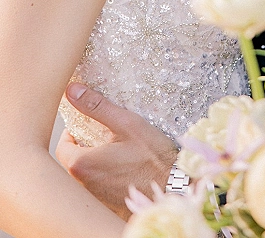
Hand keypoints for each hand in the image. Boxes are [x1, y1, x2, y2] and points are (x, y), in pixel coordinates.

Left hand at [55, 83, 177, 220]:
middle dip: (83, 145)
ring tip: (116, 147)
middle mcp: (84, 185)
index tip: (86, 123)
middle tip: (102, 133)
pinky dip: (105, 172)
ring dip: (95, 159)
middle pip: (73, 160)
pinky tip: (123, 164)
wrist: (172, 186)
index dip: (72, 131)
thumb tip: (73, 90)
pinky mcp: (108, 202)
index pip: (63, 145)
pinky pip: (98, 184)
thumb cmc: (151, 157)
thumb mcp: (125, 123)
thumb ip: (96, 106)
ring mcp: (96, 196)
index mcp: (82, 165)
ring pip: (85, 173)